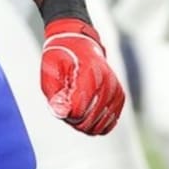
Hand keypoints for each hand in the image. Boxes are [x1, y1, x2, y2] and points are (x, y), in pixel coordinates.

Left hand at [41, 18, 124, 135]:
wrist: (79, 43)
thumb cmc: (61, 56)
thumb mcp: (49, 70)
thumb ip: (53, 93)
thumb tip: (61, 114)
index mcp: (89, 75)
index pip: (78, 111)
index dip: (64, 113)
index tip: (58, 102)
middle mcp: (107, 83)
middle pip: (89, 121)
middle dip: (72, 120)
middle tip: (63, 107)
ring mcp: (116, 91)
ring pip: (100, 126)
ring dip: (83, 124)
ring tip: (73, 108)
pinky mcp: (120, 97)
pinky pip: (110, 123)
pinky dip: (96, 124)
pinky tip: (85, 114)